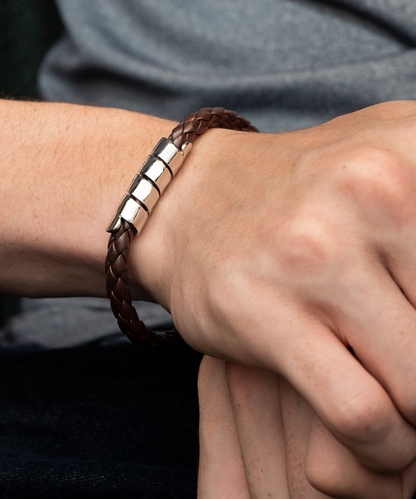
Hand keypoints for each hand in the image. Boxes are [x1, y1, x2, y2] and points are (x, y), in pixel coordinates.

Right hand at [133, 101, 415, 471]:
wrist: (190, 201)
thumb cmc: (295, 195)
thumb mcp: (386, 166)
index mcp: (415, 155)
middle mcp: (372, 193)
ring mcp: (315, 255)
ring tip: (409, 421)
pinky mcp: (265, 312)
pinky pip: (361, 413)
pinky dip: (383, 446)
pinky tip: (376, 435)